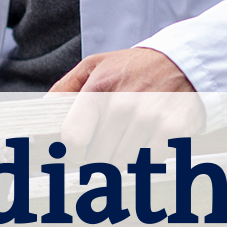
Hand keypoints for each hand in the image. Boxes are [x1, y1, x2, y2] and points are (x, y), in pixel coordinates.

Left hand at [49, 47, 202, 162]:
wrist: (182, 62)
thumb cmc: (133, 67)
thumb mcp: (95, 66)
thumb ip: (65, 89)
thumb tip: (44, 111)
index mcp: (98, 88)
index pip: (73, 138)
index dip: (72, 150)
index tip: (78, 149)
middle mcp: (123, 105)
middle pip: (97, 158)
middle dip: (98, 156)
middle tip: (107, 142)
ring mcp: (148, 119)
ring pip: (121, 164)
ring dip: (122, 158)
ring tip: (128, 138)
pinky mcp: (171, 131)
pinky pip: (148, 164)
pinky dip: (146, 158)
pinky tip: (148, 139)